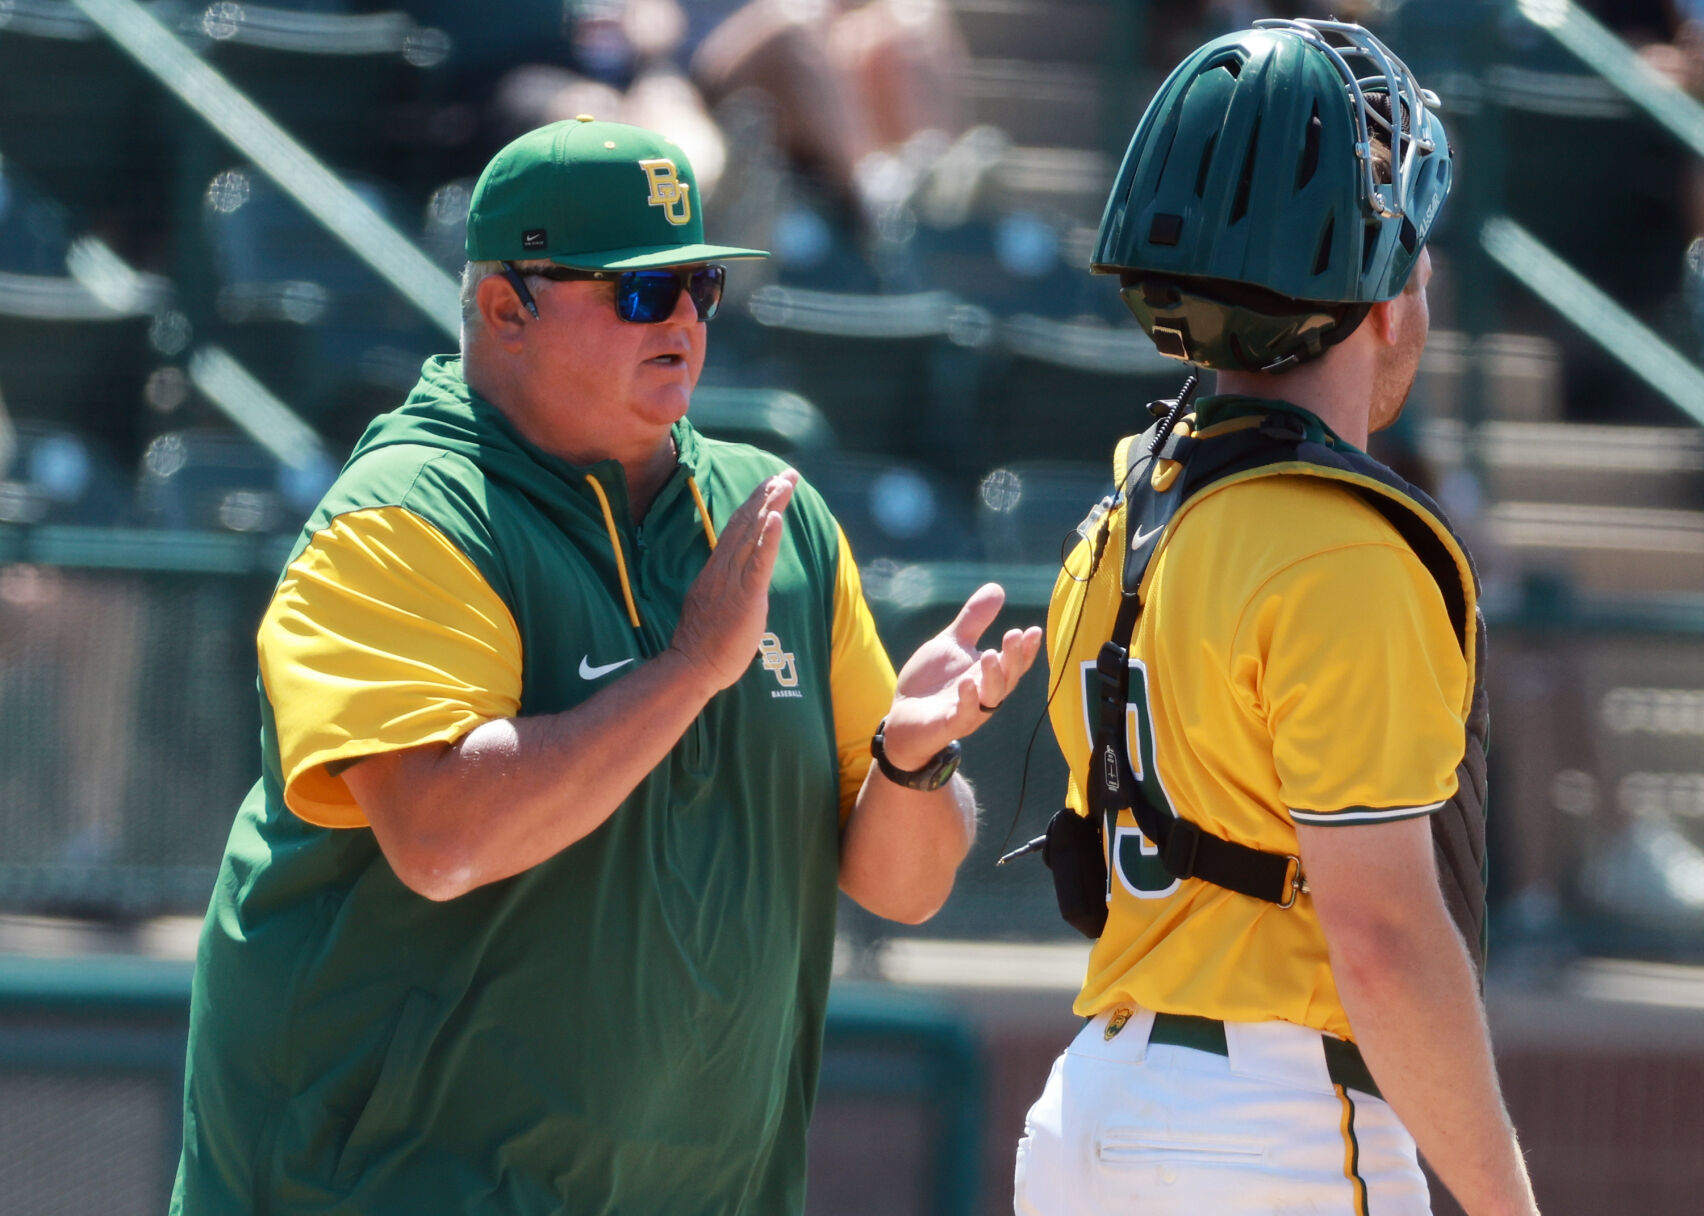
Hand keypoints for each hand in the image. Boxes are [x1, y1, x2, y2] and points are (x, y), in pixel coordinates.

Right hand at [669, 470, 796, 691]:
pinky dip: (768, 537)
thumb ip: (726, 587)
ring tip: (785, 482)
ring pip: (753, 534)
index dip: (754, 504)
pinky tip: (777, 516)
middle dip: (766, 495)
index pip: (737, 528)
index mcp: (716, 569)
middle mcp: (723, 568)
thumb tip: (737, 581)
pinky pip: (758, 562)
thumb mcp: (714, 605)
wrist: (691, 666)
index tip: (769, 484)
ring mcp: (733, 580)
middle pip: (745, 522)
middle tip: (785, 474)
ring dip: (771, 505)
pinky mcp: (746, 596)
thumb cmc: (704, 644)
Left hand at [880, 583, 1042, 770]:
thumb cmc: (931, 681)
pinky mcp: (947, 724)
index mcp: (988, 675)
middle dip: (1014, 658)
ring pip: (991, 697)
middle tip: (1015, 634)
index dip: (1026, 649)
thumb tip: (997, 588)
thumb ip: (974, 620)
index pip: (1014, 662)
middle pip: (1008, 678)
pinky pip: (963, 715)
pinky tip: (965, 682)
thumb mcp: (952, 643)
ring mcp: (968, 711)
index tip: (1033, 630)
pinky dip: (967, 699)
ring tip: (990, 653)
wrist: (902, 715)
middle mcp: (984, 694)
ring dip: (993, 676)